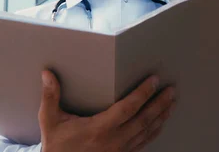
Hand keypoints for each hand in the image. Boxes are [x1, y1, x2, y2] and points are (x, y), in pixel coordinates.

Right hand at [38, 70, 175, 151]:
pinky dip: (154, 132)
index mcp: (99, 129)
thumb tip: (47, 74)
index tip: (154, 81)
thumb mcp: (50, 120)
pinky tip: (160, 124)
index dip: (143, 93)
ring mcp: (120, 151)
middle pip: (144, 120)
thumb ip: (50, 95)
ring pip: (147, 133)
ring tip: (171, 103)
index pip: (128, 108)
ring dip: (161, 117)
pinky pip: (143, 143)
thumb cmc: (57, 145)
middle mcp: (114, 141)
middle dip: (159, 104)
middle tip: (171, 90)